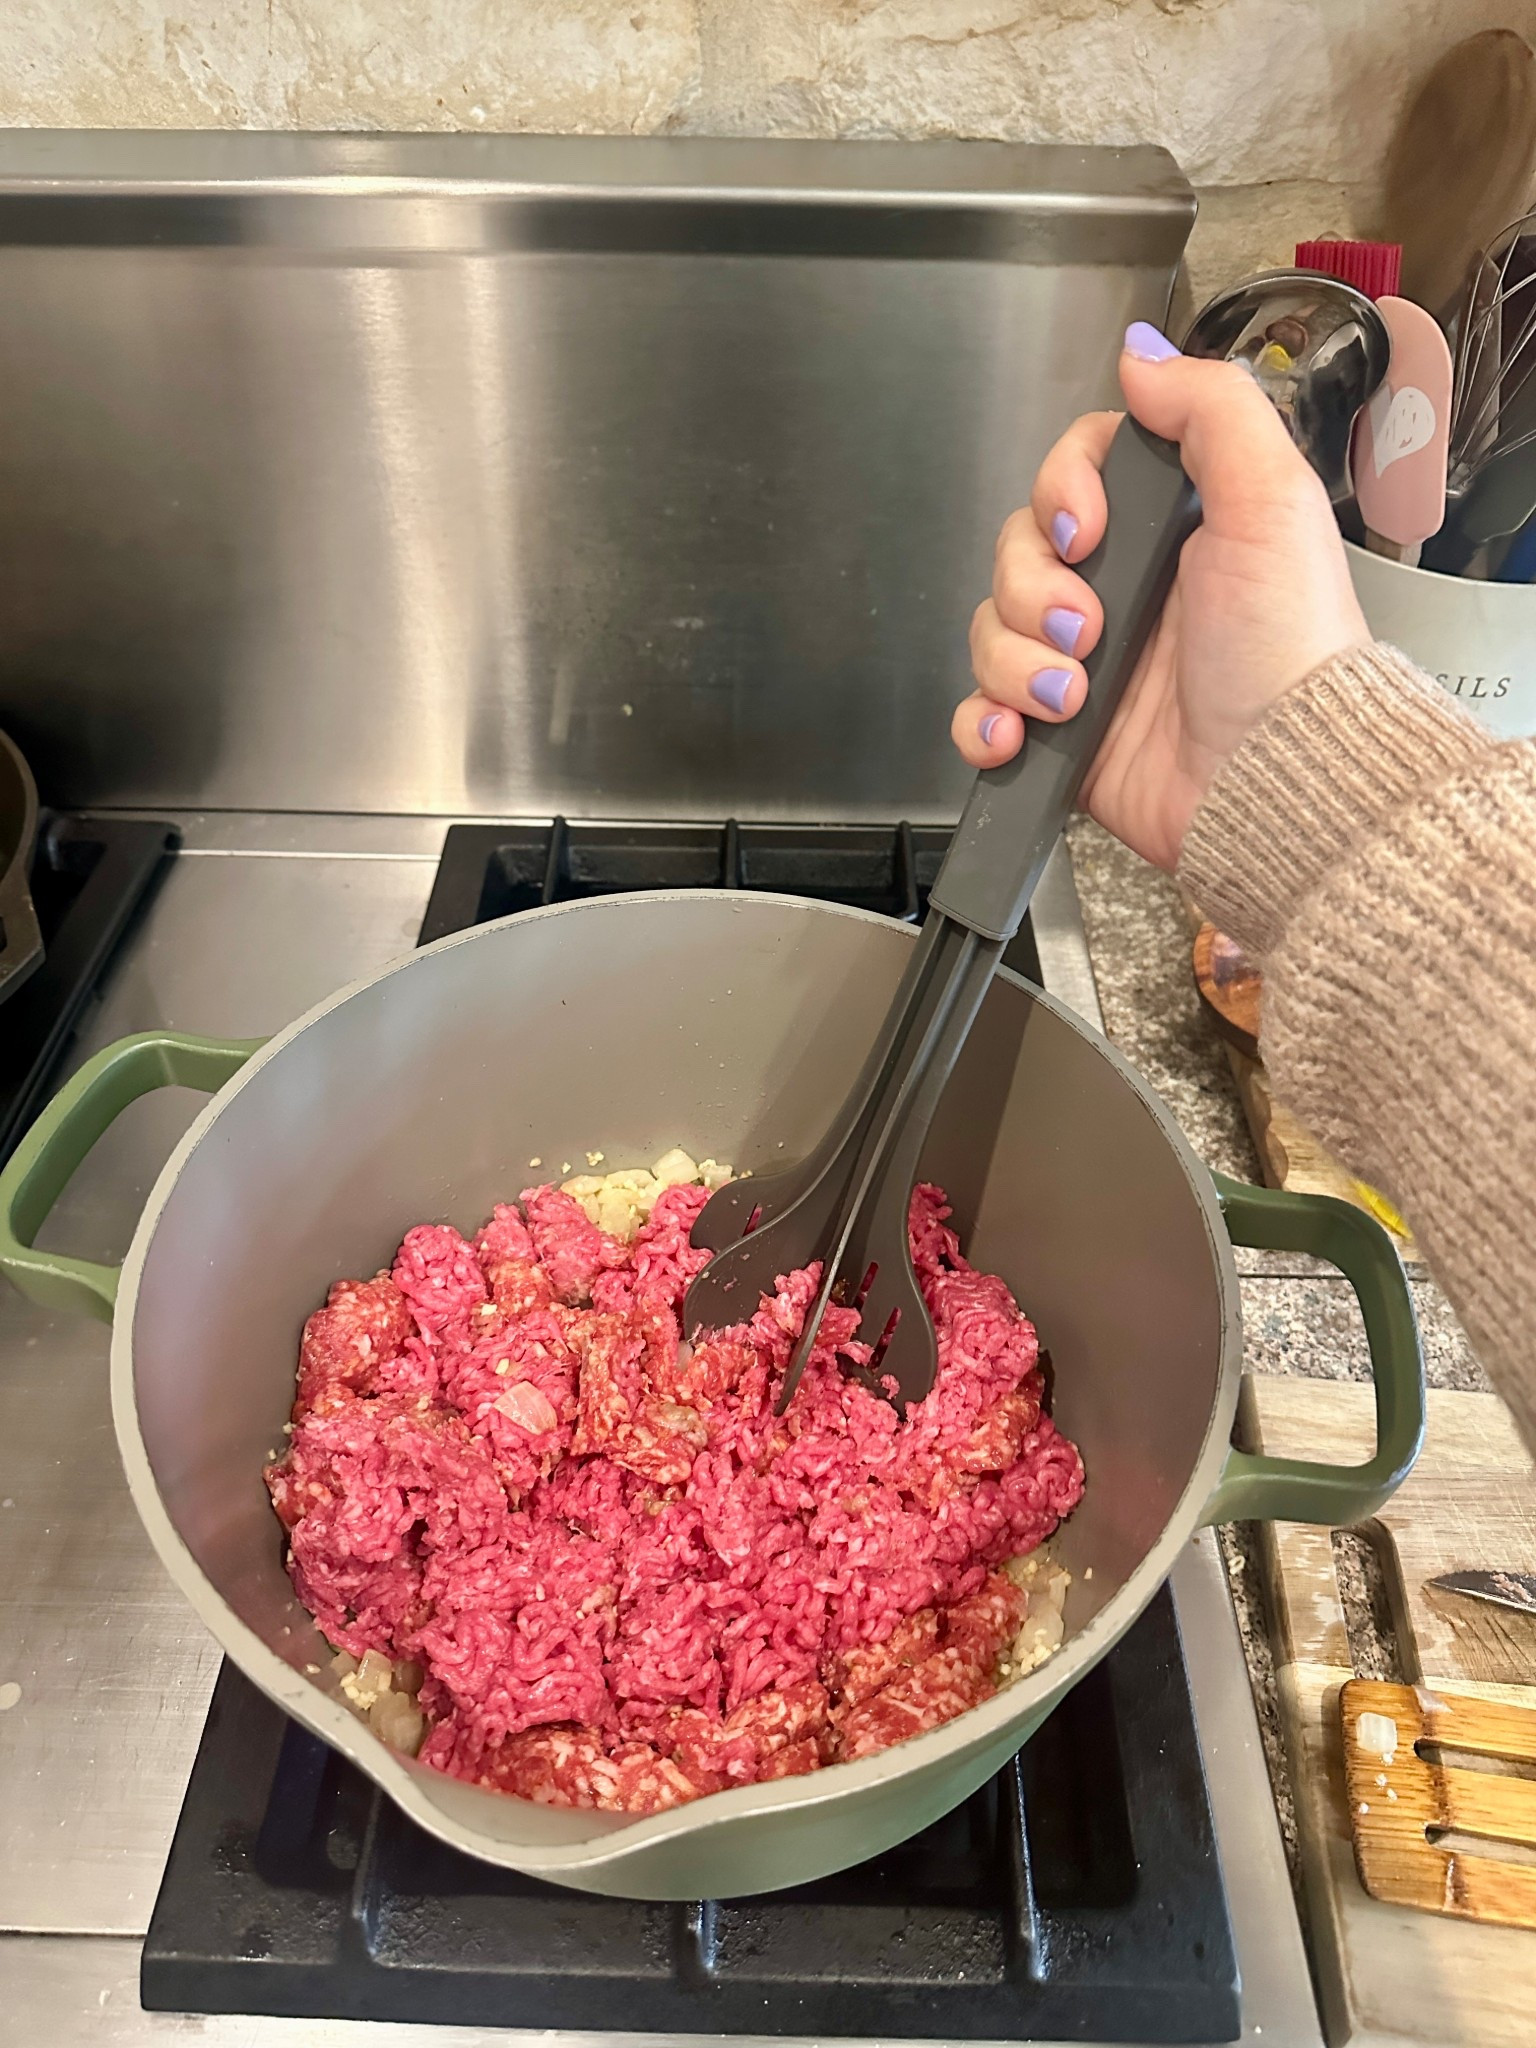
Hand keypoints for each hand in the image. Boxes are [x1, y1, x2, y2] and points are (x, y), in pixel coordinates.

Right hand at [952, 324, 1369, 871]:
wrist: (1274, 779)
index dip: (1061, 492)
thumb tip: (1140, 355)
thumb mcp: (1273, 502)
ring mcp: (1081, 665)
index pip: (1070, 476)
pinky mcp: (1055, 735)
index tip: (1089, 529)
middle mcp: (1119, 591)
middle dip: (1033, 588)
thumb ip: (1211, 410)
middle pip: (1017, 550)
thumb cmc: (1287, 650)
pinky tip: (1017, 735)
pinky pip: (979, 712)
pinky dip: (983, 722)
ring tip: (1072, 697)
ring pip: (989, 630)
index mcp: (1166, 529)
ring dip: (1016, 661)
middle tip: (1089, 629)